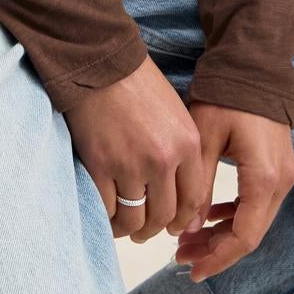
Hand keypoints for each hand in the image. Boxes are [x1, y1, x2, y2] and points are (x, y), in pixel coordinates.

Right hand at [63, 53, 208, 245]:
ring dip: (130, 229)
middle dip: (153, 229)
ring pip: (135, 218)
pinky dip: (107, 218)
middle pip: (163, 215)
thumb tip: (178, 192)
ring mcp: (130, 164)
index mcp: (187, 144)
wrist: (102, 63)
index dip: (182, 220)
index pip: (193, 200)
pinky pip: (107, 209)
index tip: (172, 225)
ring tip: (124, 226)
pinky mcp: (100, 165)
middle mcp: (163, 160)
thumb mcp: (176, 113)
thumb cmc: (138, 84)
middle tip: (144, 231)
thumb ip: (183, 151)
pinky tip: (106, 214)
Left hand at [172, 101, 293, 282]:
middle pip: (251, 234)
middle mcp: (281, 183)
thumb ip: (198, 187)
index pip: (244, 237)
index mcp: (264, 179)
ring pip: (254, 221)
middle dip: (216, 250)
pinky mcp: (277, 168)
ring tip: (188, 242)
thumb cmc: (225, 97)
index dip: (217, 258)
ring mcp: (283, 176)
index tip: (191, 269)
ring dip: (223, 235)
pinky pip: (257, 203)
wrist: (254, 66)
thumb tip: (189, 228)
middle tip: (181, 257)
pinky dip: (234, 216)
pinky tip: (210, 218)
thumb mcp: (203, 139)